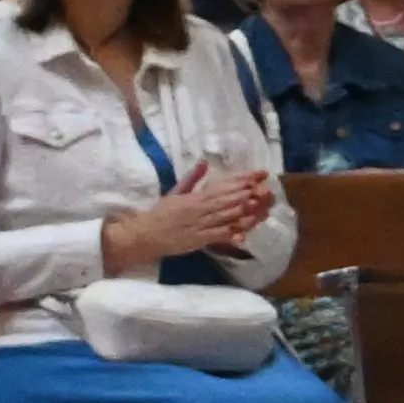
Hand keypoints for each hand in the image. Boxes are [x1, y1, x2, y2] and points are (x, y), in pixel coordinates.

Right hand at [101, 164, 270, 274]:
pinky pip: (214, 237)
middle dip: (242, 193)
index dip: (237, 182)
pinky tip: (241, 233)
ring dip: (239, 210)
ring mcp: (198, 225)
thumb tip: (204, 162)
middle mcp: (197, 210)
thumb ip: (192, 178)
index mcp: (193, 197)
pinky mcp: (197, 240)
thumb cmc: (160, 213)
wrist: (143, 234)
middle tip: (261, 187)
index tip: (253, 176)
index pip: (218, 187)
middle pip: (223, 200)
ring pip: (221, 217)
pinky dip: (227, 235)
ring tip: (255, 204)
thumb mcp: (175, 192)